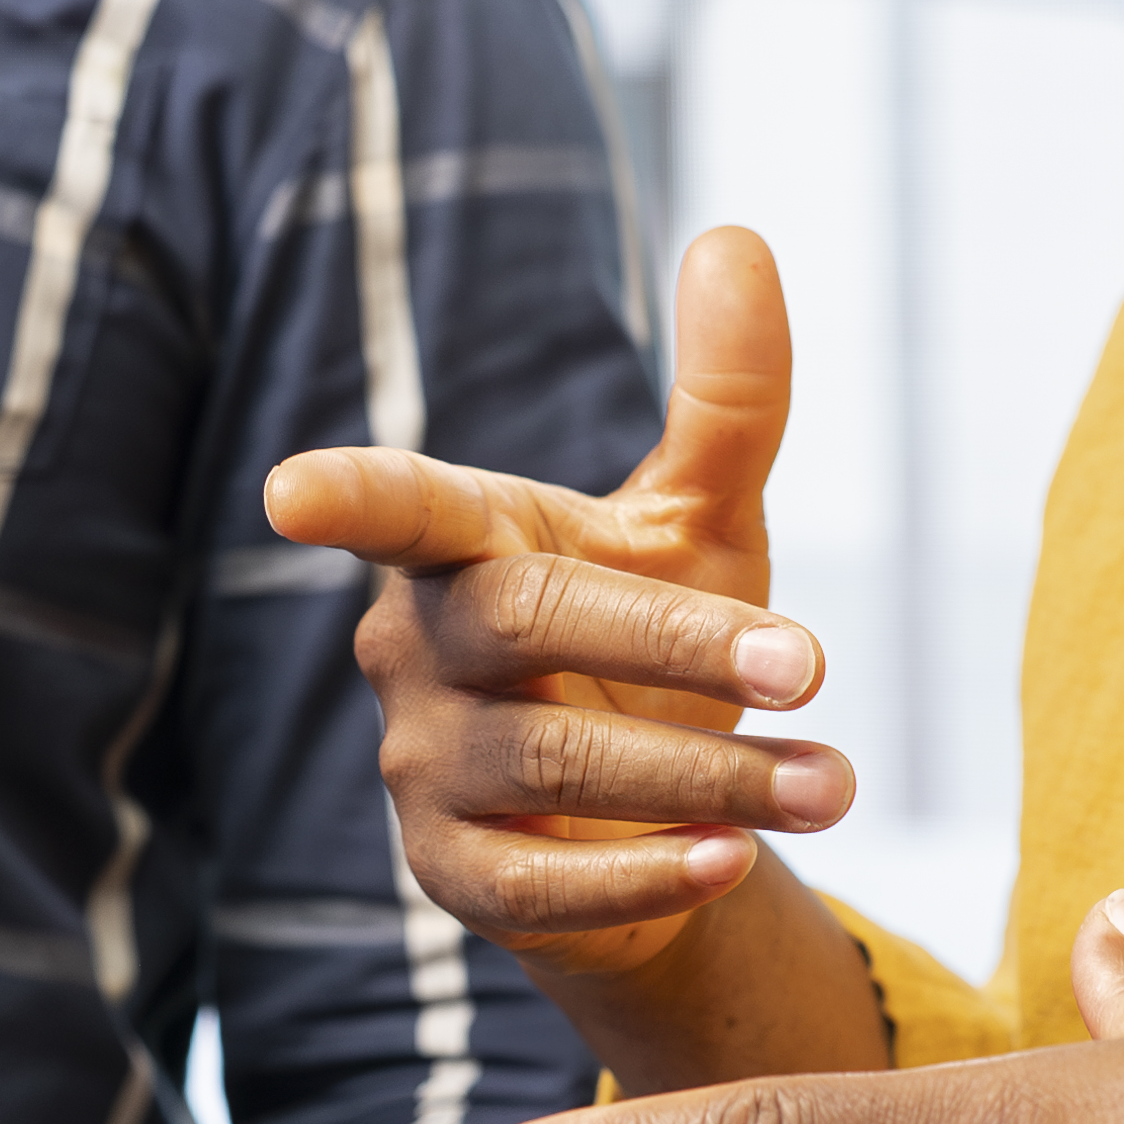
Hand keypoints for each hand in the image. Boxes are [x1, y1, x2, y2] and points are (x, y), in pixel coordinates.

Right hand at [263, 228, 852, 978]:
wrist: (648, 823)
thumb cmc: (657, 643)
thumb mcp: (696, 518)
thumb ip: (723, 396)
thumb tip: (737, 236)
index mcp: (463, 540)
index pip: (398, 506)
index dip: (345, 497)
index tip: (286, 493)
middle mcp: (419, 646)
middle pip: (527, 622)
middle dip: (671, 639)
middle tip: (810, 664)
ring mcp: (424, 765)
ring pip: (550, 765)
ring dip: (707, 775)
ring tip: (836, 784)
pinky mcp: (455, 876)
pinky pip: (535, 887)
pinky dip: (642, 876)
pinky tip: (732, 862)